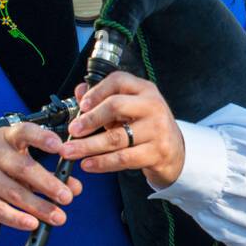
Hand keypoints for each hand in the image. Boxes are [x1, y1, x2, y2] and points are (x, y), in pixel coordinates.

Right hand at [0, 123, 82, 230]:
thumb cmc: (2, 170)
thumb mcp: (25, 165)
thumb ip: (51, 174)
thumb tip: (75, 188)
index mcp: (7, 137)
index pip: (25, 132)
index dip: (43, 138)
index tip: (61, 148)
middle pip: (23, 168)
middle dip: (48, 184)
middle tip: (67, 197)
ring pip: (14, 192)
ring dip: (39, 206)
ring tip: (58, 216)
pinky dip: (17, 219)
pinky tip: (33, 224)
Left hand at [60, 72, 185, 187]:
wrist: (175, 151)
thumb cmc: (147, 126)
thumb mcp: (130, 108)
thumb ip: (104, 98)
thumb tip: (79, 91)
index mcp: (145, 90)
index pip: (118, 81)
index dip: (96, 92)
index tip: (80, 105)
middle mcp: (153, 106)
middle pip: (115, 107)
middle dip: (90, 119)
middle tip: (72, 131)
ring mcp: (157, 129)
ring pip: (116, 137)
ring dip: (88, 146)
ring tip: (70, 151)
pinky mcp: (157, 152)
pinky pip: (123, 158)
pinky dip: (102, 163)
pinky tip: (88, 164)